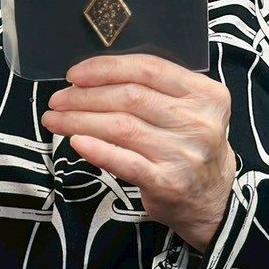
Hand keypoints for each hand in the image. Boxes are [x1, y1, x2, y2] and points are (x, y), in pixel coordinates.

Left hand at [41, 54, 235, 252]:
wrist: (214, 200)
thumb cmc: (191, 146)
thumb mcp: (191, 109)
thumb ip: (157, 89)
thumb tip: (95, 77)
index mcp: (205, 94)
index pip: (149, 69)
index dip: (106, 68)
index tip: (75, 74)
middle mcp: (197, 122)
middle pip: (130, 97)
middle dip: (85, 95)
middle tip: (58, 99)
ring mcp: (183, 154)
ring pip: (121, 127)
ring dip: (80, 120)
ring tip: (55, 119)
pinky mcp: (167, 183)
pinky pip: (124, 162)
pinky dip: (97, 150)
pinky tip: (75, 142)